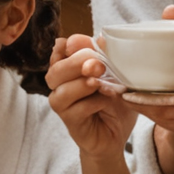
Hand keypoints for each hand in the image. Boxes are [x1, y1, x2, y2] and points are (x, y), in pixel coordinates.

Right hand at [45, 33, 138, 159]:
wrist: (117, 136)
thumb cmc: (114, 104)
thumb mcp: (116, 77)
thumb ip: (108, 58)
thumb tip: (102, 38)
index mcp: (70, 69)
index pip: (60, 50)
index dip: (71, 45)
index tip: (90, 45)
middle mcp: (61, 86)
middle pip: (56, 70)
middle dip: (76, 63)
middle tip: (98, 65)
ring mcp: (63, 106)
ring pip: (61, 91)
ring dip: (83, 85)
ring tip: (101, 84)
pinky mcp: (71, 123)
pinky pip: (75, 110)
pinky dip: (92, 103)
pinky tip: (106, 102)